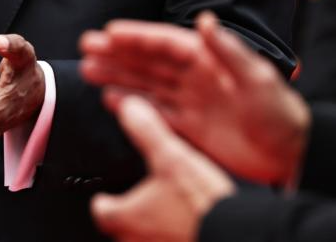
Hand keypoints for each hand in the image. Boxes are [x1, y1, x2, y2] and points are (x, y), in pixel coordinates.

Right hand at [80, 12, 309, 184]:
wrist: (291, 155)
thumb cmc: (281, 114)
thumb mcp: (257, 77)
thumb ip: (229, 50)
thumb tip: (205, 20)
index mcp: (210, 60)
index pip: (167, 43)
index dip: (138, 36)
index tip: (110, 32)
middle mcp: (197, 76)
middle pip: (149, 61)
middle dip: (118, 53)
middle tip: (87, 47)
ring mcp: (191, 101)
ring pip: (146, 84)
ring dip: (118, 75)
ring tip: (88, 69)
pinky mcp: (190, 126)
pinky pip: (154, 110)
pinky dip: (132, 103)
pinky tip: (110, 98)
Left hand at [91, 95, 233, 241]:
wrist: (233, 233)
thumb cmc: (199, 203)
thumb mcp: (172, 157)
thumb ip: (147, 132)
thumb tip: (128, 106)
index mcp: (127, 217)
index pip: (101, 212)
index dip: (103, 201)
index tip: (105, 195)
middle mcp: (137, 240)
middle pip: (121, 229)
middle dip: (129, 214)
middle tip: (140, 197)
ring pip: (144, 238)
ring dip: (150, 226)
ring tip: (164, 209)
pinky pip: (166, 241)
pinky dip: (170, 234)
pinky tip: (185, 223)